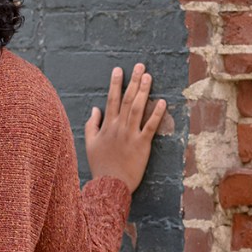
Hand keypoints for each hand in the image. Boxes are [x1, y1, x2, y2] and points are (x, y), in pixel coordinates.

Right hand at [84, 63, 166, 193]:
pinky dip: (156, 114)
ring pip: (137, 109)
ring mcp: (131, 135)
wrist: (109, 184)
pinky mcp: (142, 144)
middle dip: (133, 81)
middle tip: (140, 66)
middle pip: (126, 99)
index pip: (111, 100)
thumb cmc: (100, 165)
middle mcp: (119, 127)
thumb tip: (95, 109)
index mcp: (107, 126)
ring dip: (144, 92)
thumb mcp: (90, 143)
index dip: (115, 83)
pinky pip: (150, 126)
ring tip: (149, 77)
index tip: (119, 70)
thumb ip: (92, 124)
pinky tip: (162, 102)